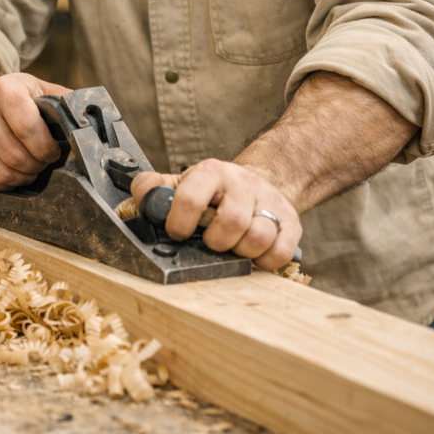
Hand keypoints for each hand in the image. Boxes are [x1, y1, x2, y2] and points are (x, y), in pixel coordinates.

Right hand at [0, 72, 70, 192]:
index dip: (47, 148)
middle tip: (42, 162)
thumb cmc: (13, 98)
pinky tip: (12, 173)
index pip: (28, 129)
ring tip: (29, 168)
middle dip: (37, 166)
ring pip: (2, 175)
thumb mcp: (38, 89)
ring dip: (23, 178)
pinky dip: (6, 186)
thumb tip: (88, 120)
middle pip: (16, 157)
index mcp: (3, 89)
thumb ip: (63, 101)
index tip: (53, 151)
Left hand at [130, 159, 301, 269]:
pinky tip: (253, 255)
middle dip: (215, 242)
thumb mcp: (181, 183)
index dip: (180, 223)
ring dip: (240, 252)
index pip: (191, 197)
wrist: (254, 185)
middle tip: (210, 242)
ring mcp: (269, 201)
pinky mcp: (290, 222)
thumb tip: (142, 195)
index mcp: (211, 172)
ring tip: (232, 247)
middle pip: (231, 223)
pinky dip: (265, 261)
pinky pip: (281, 251)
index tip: (178, 233)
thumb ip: (154, 188)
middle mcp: (243, 182)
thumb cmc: (212, 192)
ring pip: (258, 237)